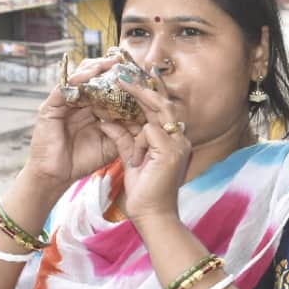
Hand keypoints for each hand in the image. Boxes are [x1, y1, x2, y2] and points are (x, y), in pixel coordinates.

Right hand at [23, 53, 125, 195]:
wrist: (58, 176)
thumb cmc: (83, 160)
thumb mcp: (113, 142)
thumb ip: (127, 129)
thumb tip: (150, 118)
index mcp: (93, 108)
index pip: (107, 87)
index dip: (121, 79)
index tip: (138, 71)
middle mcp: (78, 102)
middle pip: (93, 77)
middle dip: (109, 67)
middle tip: (124, 60)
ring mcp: (63, 103)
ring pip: (78, 77)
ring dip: (94, 68)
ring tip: (109, 62)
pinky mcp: (50, 107)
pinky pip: (63, 88)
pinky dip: (76, 79)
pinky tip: (89, 74)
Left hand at [96, 71, 191, 223]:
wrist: (153, 216)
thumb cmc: (145, 192)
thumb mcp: (132, 160)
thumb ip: (125, 140)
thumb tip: (108, 121)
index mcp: (173, 141)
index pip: (162, 110)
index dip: (149, 93)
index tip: (133, 79)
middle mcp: (179, 140)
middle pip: (164, 104)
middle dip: (145, 86)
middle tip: (126, 72)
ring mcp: (177, 145)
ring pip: (159, 111)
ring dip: (140, 96)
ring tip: (122, 82)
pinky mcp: (169, 152)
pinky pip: (149, 130)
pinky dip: (135, 136)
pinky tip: (126, 142)